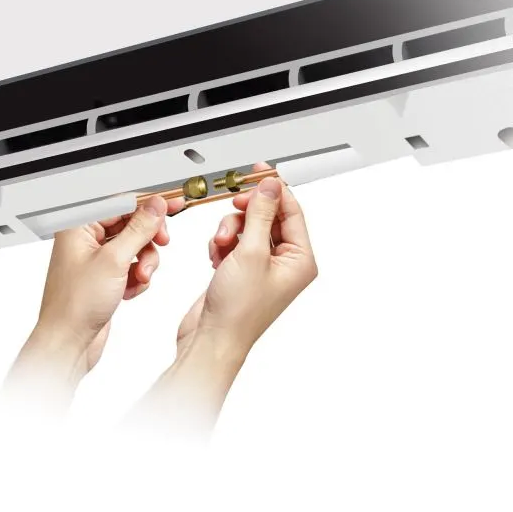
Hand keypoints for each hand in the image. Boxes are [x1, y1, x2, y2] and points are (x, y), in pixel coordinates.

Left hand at [38, 193, 183, 367]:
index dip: (150, 203)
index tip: (173, 204)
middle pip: (131, 223)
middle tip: (162, 242)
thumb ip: (139, 229)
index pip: (121, 202)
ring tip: (141, 277)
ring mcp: (96, 258)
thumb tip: (156, 206)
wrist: (68, 342)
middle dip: (147, 238)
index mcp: (79, 225)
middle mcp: (86, 238)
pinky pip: (132, 265)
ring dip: (145, 261)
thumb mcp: (114, 261)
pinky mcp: (105, 276)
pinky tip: (129, 290)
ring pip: (135, 245)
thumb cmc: (74, 305)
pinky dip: (137, 276)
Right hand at [128, 165, 316, 433]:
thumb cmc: (237, 312)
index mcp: (301, 260)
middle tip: (235, 206)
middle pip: (268, 217)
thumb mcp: (251, 252)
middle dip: (246, 214)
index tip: (259, 171)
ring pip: (248, 228)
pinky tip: (217, 257)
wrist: (211, 340)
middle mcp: (285, 263)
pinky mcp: (242, 271)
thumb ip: (261, 214)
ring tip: (222, 245)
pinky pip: (234, 242)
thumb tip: (271, 186)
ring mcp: (263, 268)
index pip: (292, 211)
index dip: (275, 188)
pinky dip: (223, 244)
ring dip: (230, 230)